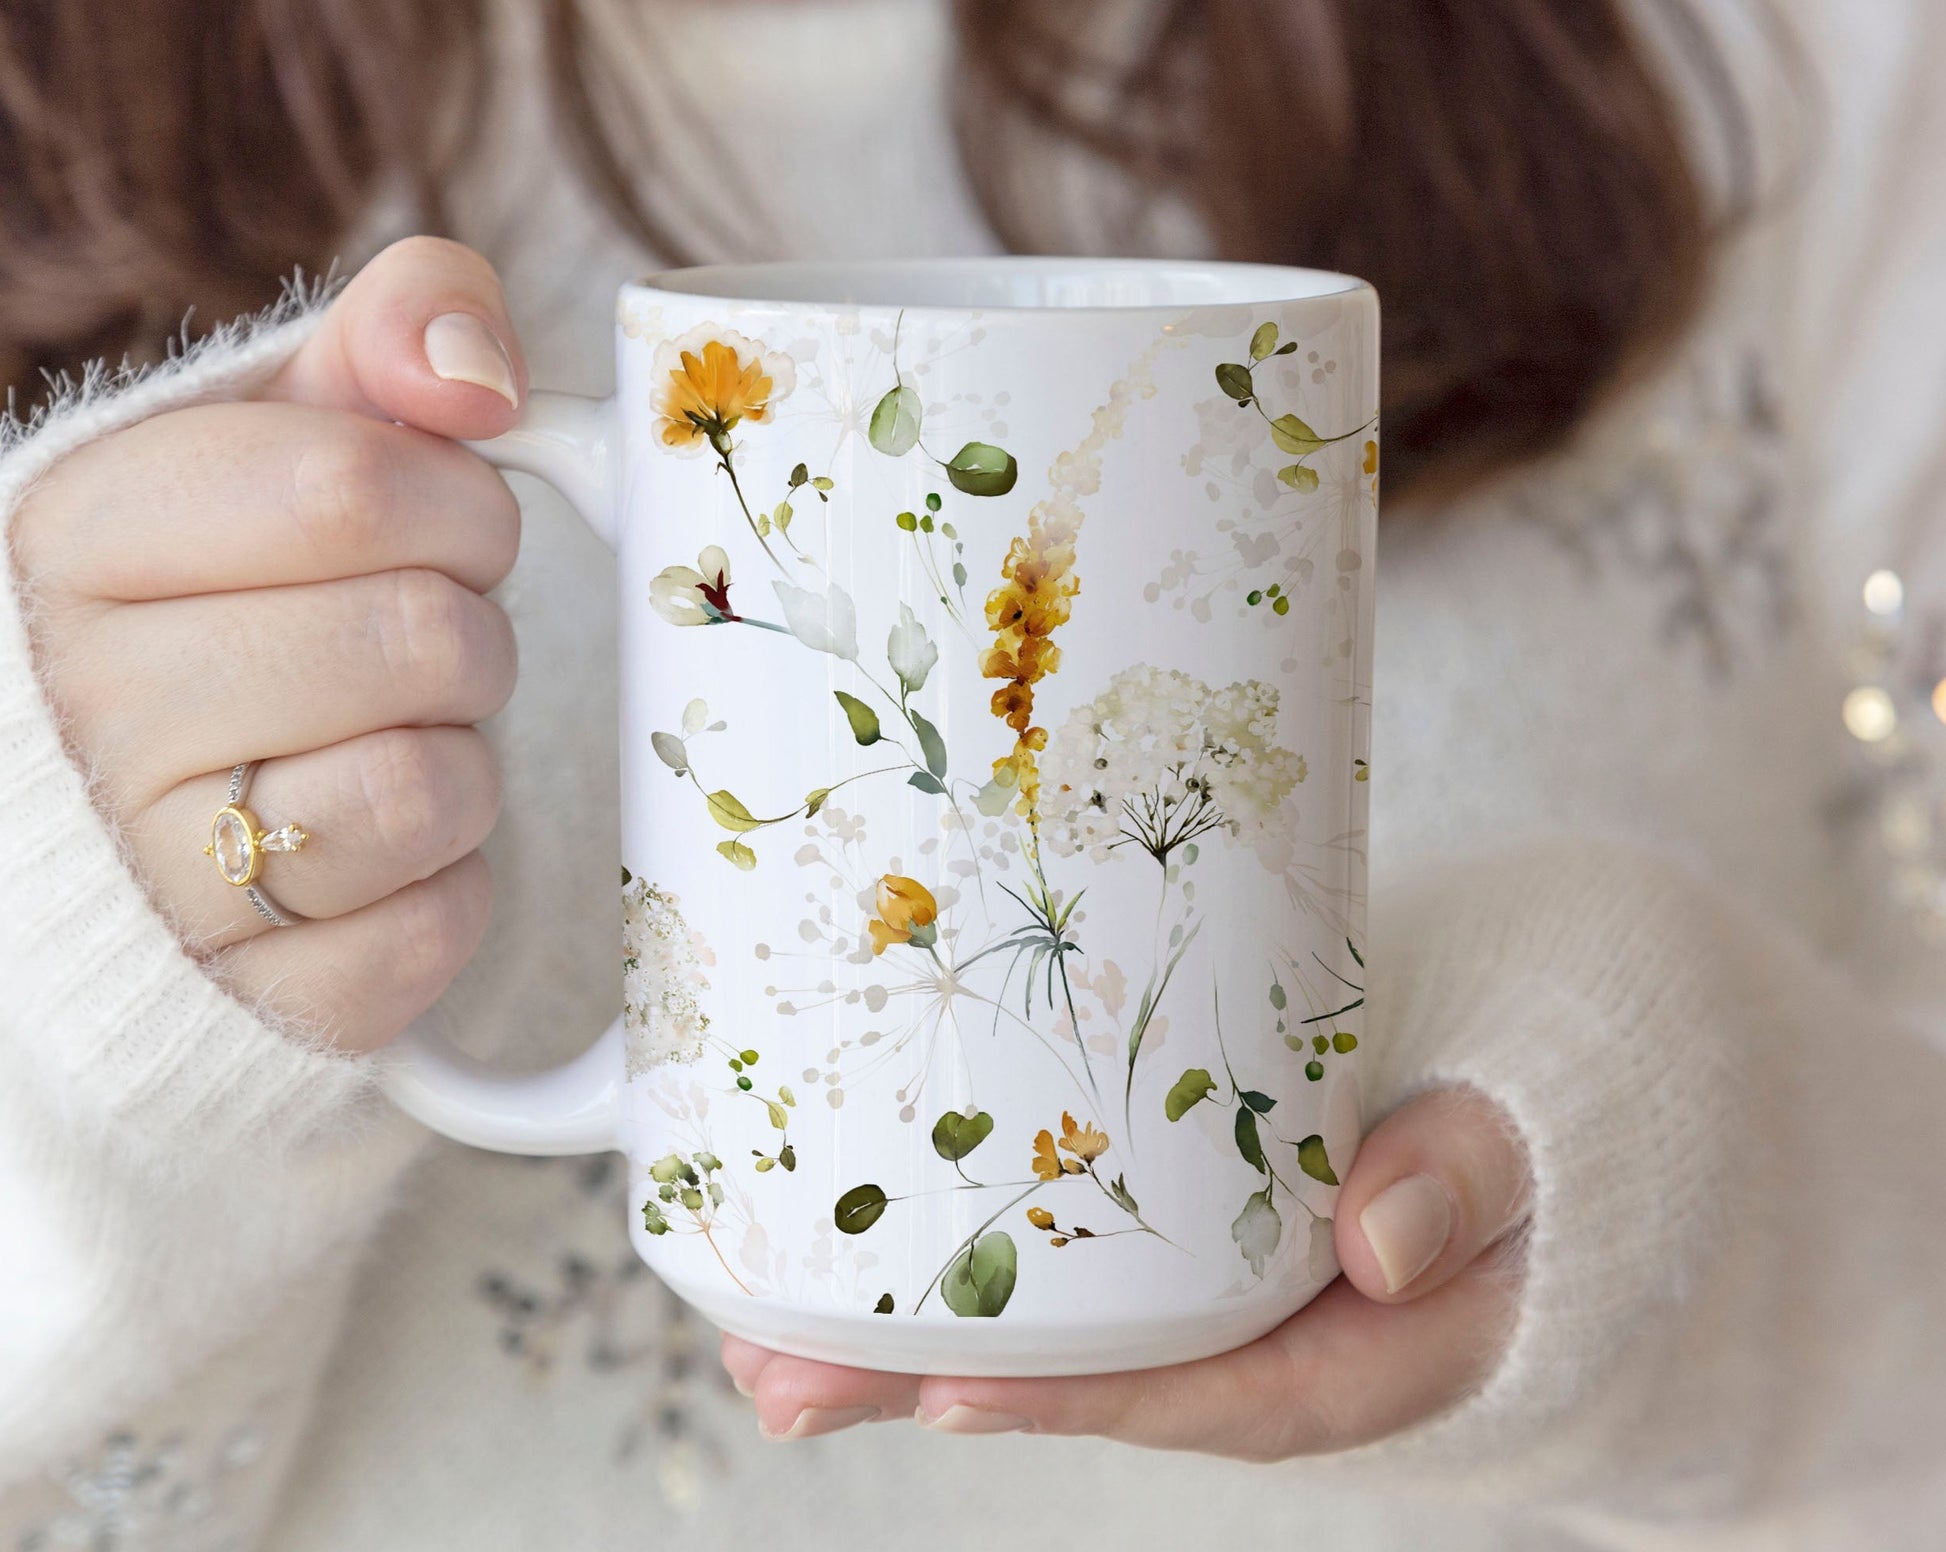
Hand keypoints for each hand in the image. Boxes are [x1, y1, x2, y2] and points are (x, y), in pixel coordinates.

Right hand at [9, 237, 528, 1050]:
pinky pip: (441, 924)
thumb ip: (385, 340)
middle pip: (418, 637)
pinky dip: (450, 885)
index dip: (456, 500)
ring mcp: (160, 877)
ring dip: (462, 758)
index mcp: (74, 540)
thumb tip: (473, 363)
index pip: (349, 485)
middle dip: (469, 632)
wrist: (150, 821)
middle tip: (418, 647)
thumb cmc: (242, 602)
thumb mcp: (285, 435)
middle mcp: (87, 713)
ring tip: (387, 745)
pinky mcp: (263, 999)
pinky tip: (379, 857)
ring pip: (436, 787)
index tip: (444, 524)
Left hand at [722, 1086, 1531, 1455]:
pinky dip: (944, 1253)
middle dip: (921, 1381)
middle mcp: (1248, 1333)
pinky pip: (1052, 1248)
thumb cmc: (1516, 1136)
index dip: (1072, 1397)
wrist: (1515, 1111)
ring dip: (895, 1327)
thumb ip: (1467, 1176)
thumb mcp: (1522, 1152)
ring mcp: (1195, 1280)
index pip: (1199, 1390)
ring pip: (1043, 1318)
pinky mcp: (1160, 1223)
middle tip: (777, 1380)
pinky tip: (836, 1240)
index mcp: (1343, 1347)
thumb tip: (1387, 1237)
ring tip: (753, 1329)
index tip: (948, 1390)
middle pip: (1079, 1373)